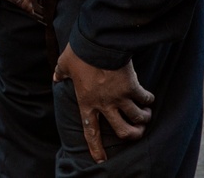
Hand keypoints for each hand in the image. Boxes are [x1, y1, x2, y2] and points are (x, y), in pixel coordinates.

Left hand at [53, 43, 153, 162]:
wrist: (98, 43)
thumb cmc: (80, 53)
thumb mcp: (65, 64)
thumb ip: (60, 73)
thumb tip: (55, 77)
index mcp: (86, 102)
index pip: (90, 130)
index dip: (96, 147)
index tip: (101, 160)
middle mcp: (104, 104)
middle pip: (122, 131)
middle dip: (132, 135)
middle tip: (136, 131)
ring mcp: (119, 97)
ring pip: (137, 119)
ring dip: (144, 118)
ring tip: (145, 115)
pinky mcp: (132, 87)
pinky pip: (145, 100)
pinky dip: (149, 101)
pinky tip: (148, 98)